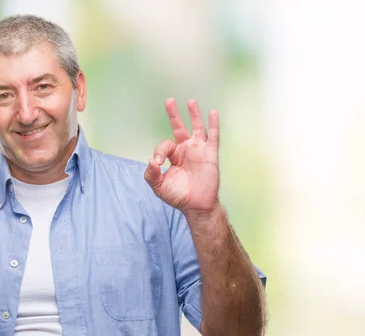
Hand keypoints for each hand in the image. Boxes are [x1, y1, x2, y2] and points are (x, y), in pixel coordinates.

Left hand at [144, 98, 220, 215]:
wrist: (196, 205)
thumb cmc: (178, 196)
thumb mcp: (159, 186)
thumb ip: (151, 174)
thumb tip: (151, 160)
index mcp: (173, 156)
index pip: (164, 146)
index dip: (159, 152)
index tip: (158, 163)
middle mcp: (185, 150)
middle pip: (179, 128)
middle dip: (174, 115)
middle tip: (168, 101)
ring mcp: (198, 150)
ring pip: (196, 127)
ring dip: (194, 114)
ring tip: (190, 101)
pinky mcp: (210, 154)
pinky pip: (213, 136)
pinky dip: (213, 124)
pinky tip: (213, 113)